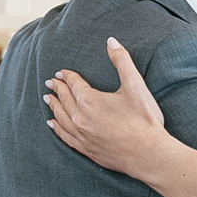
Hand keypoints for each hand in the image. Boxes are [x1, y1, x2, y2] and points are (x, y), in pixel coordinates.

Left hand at [45, 37, 169, 173]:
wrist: (148, 154)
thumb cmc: (143, 120)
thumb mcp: (135, 85)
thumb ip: (122, 61)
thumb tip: (111, 41)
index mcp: (89, 100)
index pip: (73, 84)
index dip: (67, 76)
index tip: (61, 72)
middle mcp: (80, 118)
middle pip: (64, 100)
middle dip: (57, 89)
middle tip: (50, 82)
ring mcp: (82, 135)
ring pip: (61, 118)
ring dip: (54, 107)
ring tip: (48, 99)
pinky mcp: (86, 149)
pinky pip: (65, 136)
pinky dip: (57, 128)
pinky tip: (53, 125)